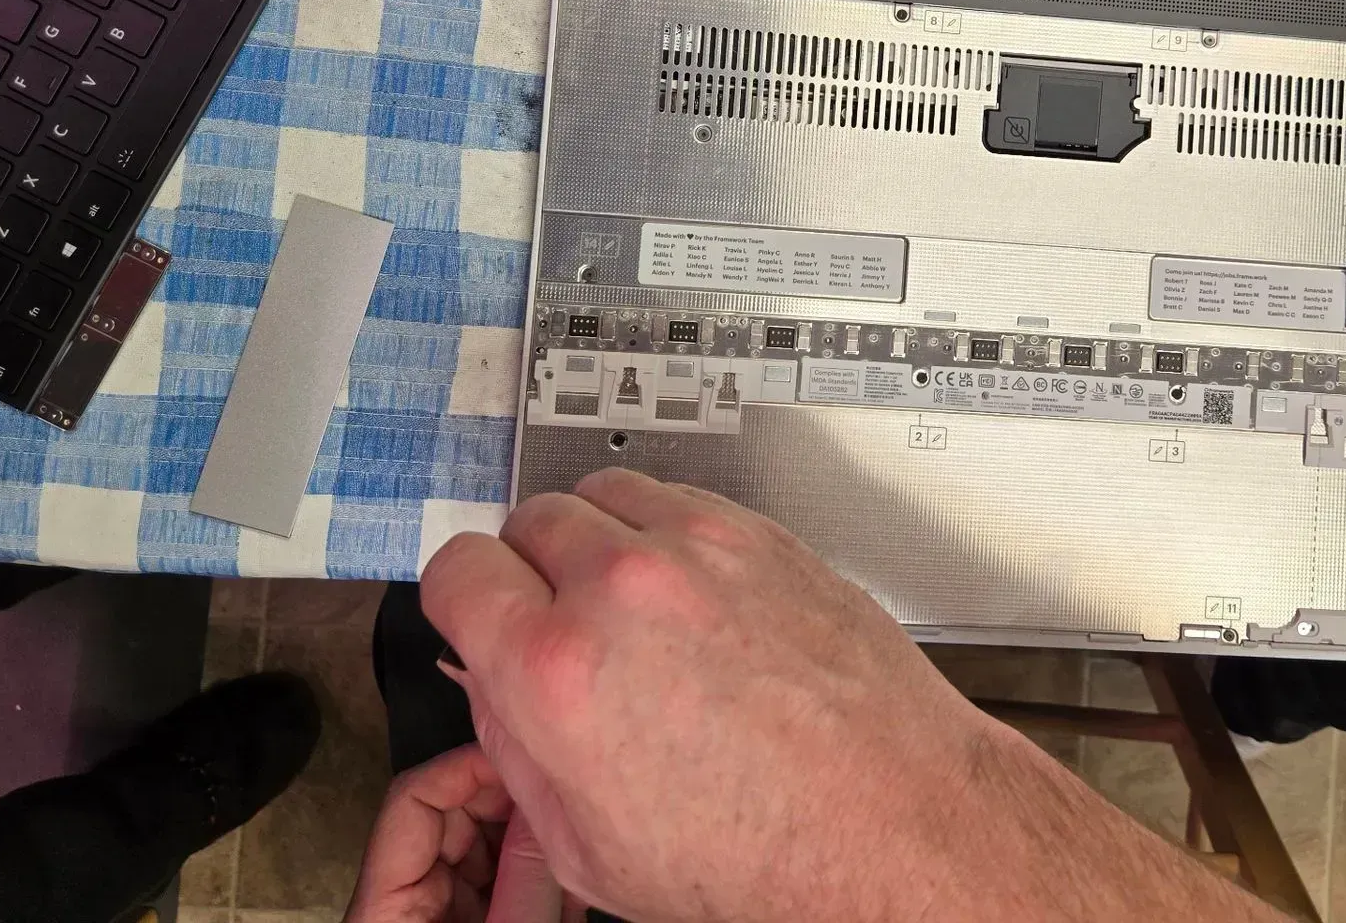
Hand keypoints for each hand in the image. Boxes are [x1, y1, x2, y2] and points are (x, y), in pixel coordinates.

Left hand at [342, 743, 575, 922]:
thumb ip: (525, 875)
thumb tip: (552, 799)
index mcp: (385, 906)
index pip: (410, 800)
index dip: (466, 766)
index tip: (523, 754)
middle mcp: (408, 900)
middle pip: (454, 815)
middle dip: (513, 799)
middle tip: (565, 792)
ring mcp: (442, 911)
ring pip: (486, 843)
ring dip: (535, 836)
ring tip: (581, 836)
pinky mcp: (472, 921)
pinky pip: (502, 877)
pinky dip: (542, 872)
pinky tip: (577, 875)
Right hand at [421, 470, 1282, 922]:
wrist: (889, 828)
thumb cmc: (765, 854)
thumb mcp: (587, 842)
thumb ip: (517, 743)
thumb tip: (494, 682)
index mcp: (557, 669)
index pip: (455, 569)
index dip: (463, 600)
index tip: (478, 613)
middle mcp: (623, 588)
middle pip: (526, 520)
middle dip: (528, 568)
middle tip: (553, 616)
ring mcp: (700, 550)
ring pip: (602, 491)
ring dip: (596, 537)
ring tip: (622, 600)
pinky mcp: (762, 535)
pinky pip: (678, 496)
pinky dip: (667, 529)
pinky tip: (687, 588)